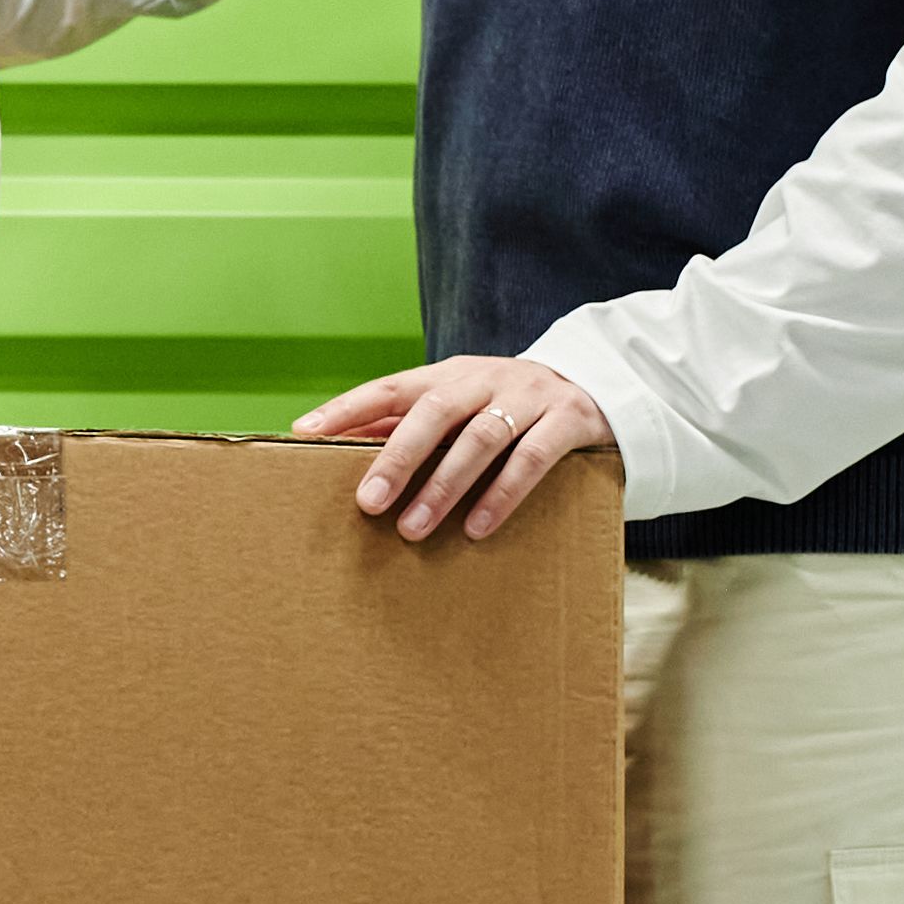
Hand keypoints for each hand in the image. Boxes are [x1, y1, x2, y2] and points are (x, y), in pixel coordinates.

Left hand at [295, 353, 615, 545]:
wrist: (598, 387)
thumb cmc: (506, 406)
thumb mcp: (460, 406)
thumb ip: (408, 423)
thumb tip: (338, 443)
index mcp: (450, 375)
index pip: (390, 386)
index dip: (348, 408)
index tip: (305, 432)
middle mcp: (486, 379)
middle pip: (433, 412)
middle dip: (396, 458)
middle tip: (367, 503)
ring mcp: (529, 397)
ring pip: (481, 438)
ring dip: (444, 486)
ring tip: (413, 528)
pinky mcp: (568, 421)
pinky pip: (532, 459)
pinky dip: (502, 495)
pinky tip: (476, 528)